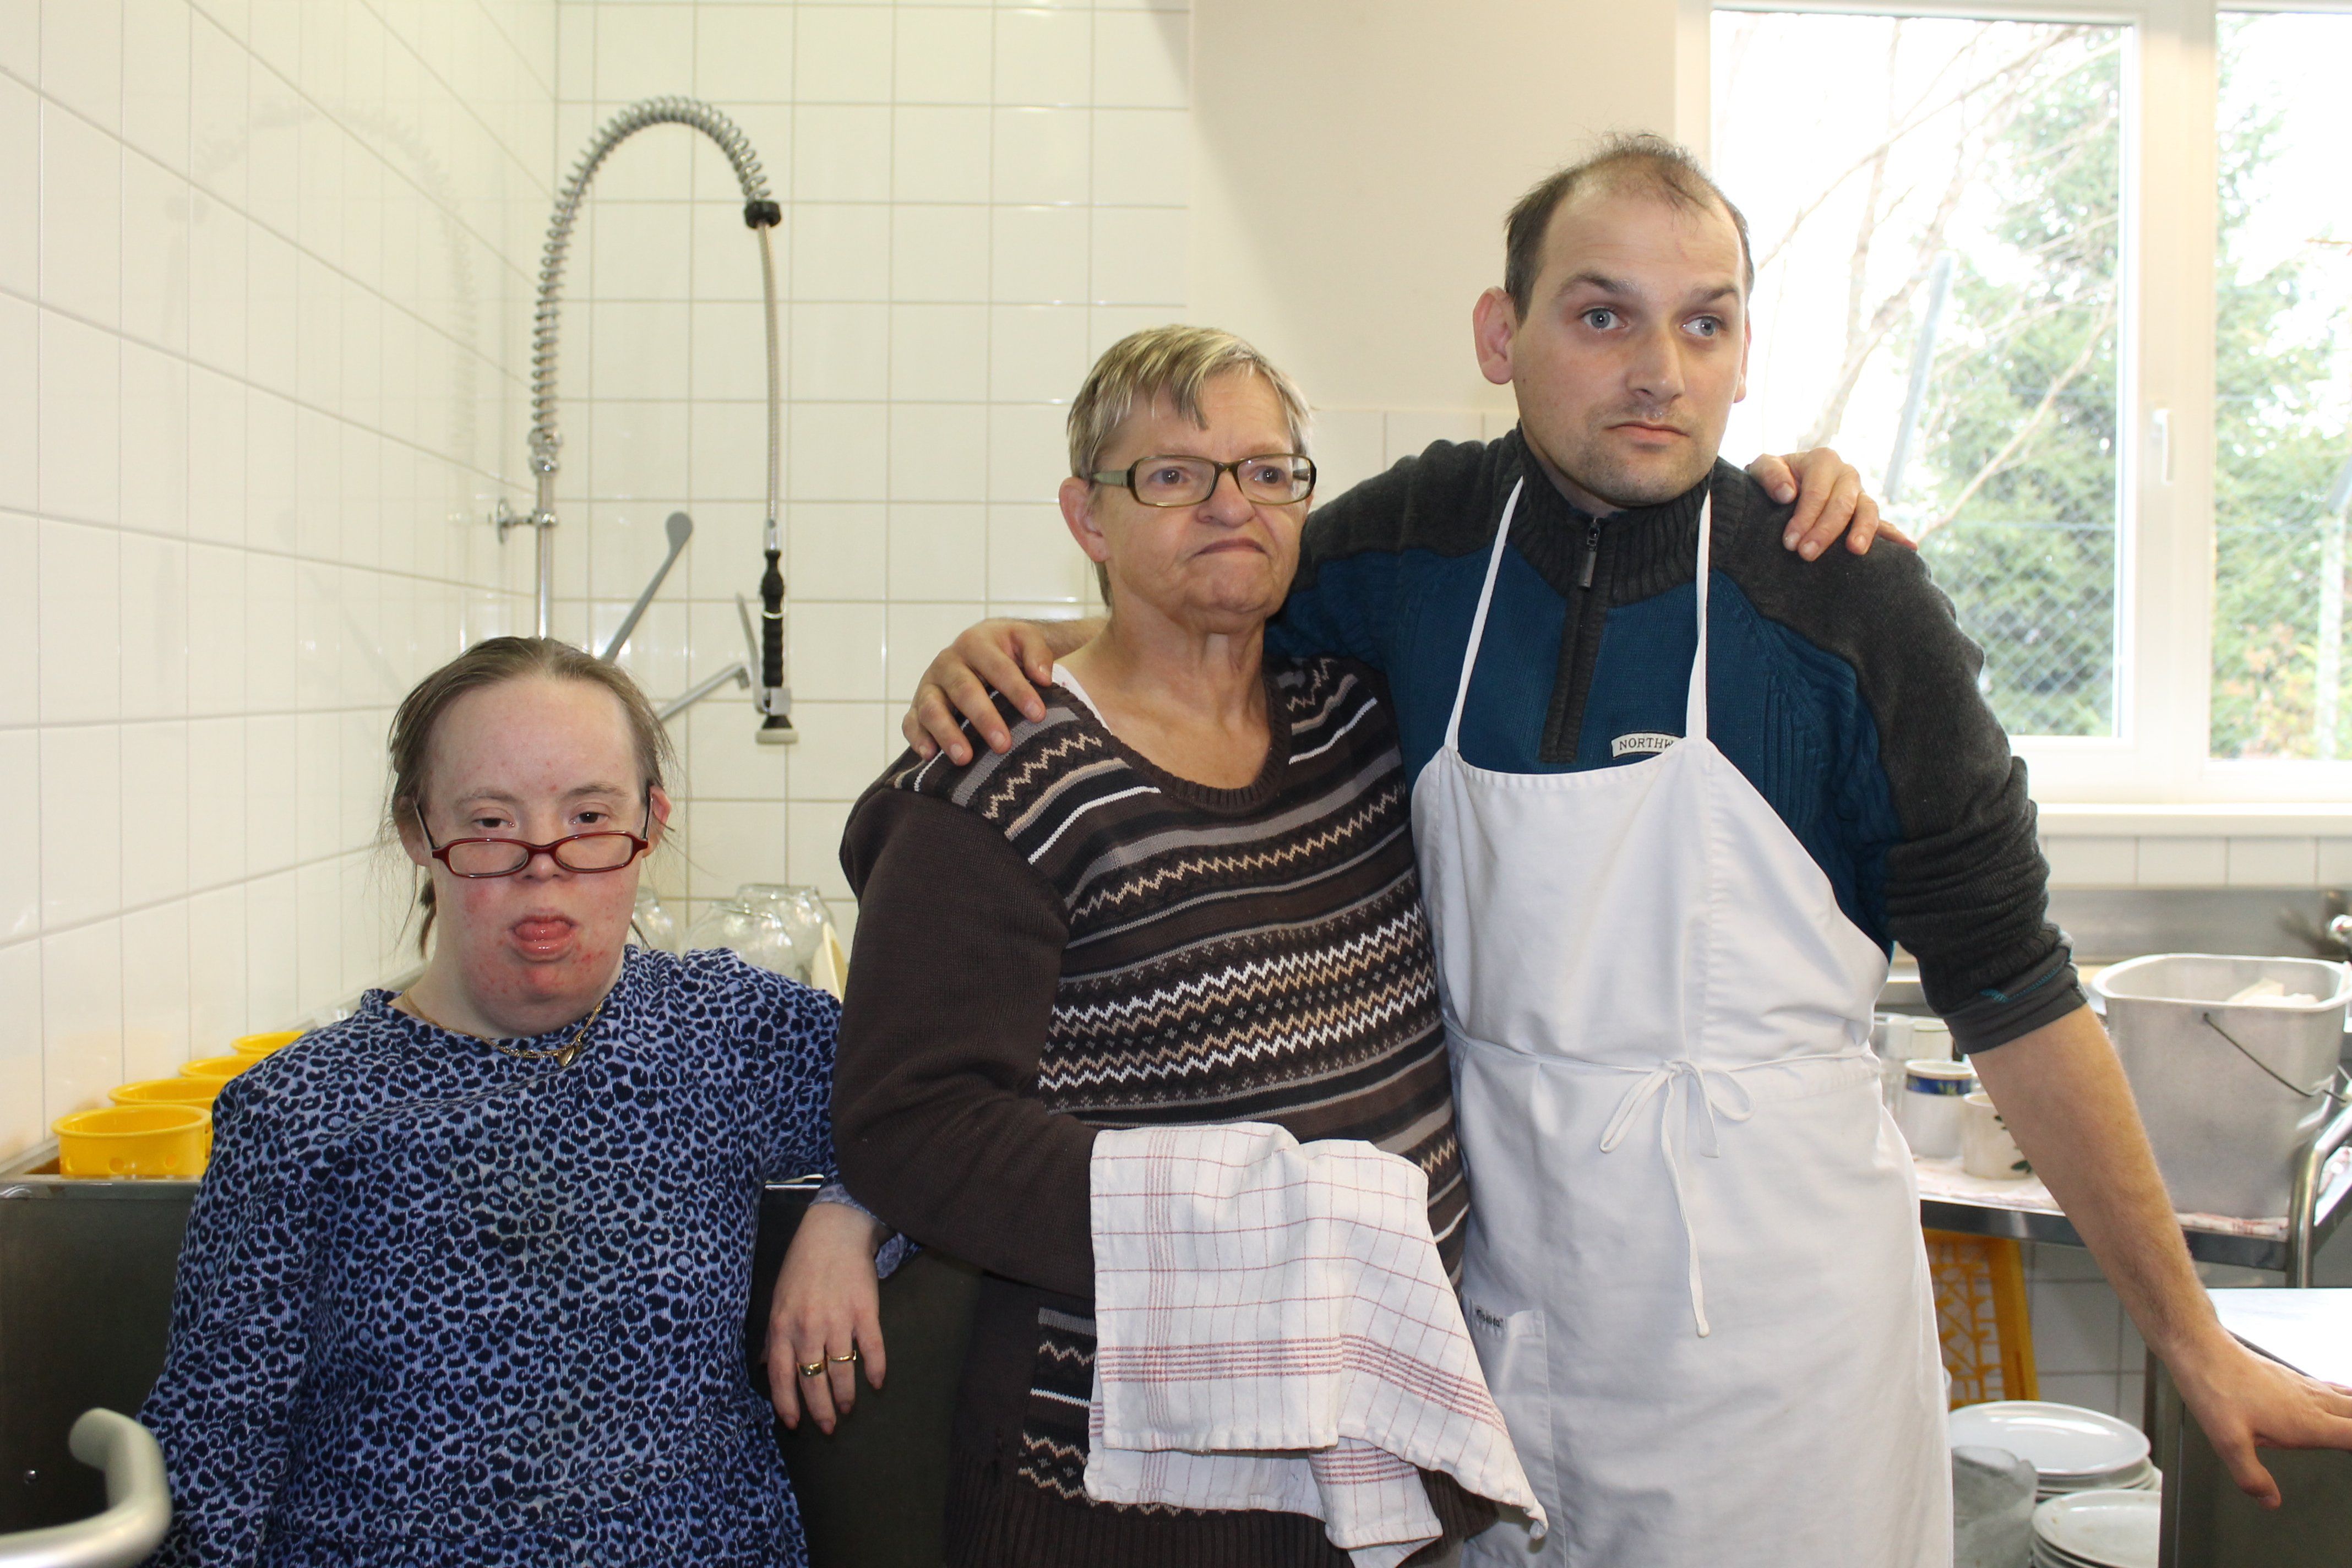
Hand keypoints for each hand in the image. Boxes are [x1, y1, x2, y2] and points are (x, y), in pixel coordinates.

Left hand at [765, 1200, 888, 1433]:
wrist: (833, 1232)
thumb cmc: (802, 1267)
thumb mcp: (778, 1300)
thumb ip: (772, 1336)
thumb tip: (762, 1366)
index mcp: (783, 1326)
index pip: (780, 1375)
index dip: (786, 1403)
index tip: (794, 1424)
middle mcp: (808, 1327)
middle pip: (812, 1380)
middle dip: (820, 1409)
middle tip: (828, 1427)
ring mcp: (838, 1320)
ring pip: (841, 1370)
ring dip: (845, 1395)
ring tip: (848, 1408)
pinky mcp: (865, 1311)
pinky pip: (872, 1348)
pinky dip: (875, 1369)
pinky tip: (876, 1383)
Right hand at [901, 617, 1099, 764]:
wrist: (977, 647)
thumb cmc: (1005, 649)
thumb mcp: (1024, 638)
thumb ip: (1038, 652)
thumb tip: (1042, 678)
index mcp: (975, 643)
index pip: (998, 667)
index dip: (1018, 691)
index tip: (1038, 715)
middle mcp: (947, 663)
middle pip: (963, 690)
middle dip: (984, 718)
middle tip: (1004, 745)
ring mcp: (929, 685)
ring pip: (932, 708)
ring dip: (947, 734)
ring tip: (965, 759)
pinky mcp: (916, 706)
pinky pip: (910, 722)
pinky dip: (917, 738)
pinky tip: (929, 755)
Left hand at [1745, 448, 1915, 558]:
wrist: (1780, 487)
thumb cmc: (1771, 479)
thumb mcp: (1762, 468)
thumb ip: (1769, 474)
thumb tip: (1787, 493)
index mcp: (1824, 460)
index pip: (1817, 492)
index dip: (1805, 517)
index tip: (1790, 542)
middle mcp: (1847, 475)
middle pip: (1843, 504)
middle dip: (1825, 531)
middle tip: (1806, 555)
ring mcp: (1860, 494)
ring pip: (1868, 511)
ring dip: (1862, 533)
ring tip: (1854, 552)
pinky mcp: (1865, 514)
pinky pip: (1884, 525)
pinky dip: (1896, 536)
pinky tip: (1909, 548)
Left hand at [2168, 1335, 2351, 1507]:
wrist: (2201, 1349)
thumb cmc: (2215, 1389)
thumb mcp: (2228, 1442)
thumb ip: (2251, 1476)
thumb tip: (2269, 1499)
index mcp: (2306, 1422)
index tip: (2350, 1455)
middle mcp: (2312, 1401)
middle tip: (2351, 1445)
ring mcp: (2303, 1386)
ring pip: (2348, 1399)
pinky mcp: (2291, 1377)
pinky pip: (2332, 1389)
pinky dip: (2346, 1399)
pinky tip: (2343, 1400)